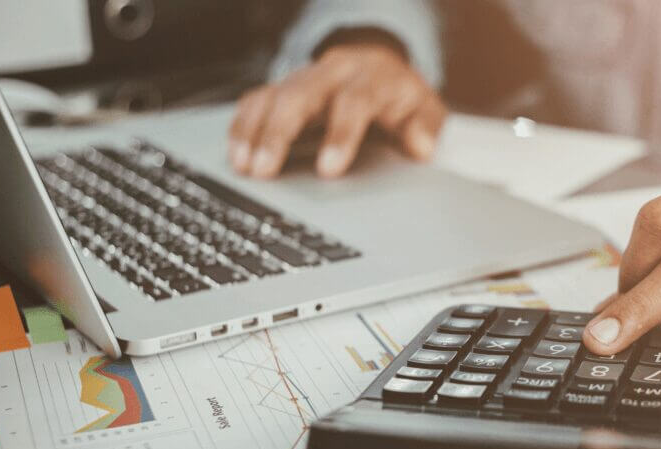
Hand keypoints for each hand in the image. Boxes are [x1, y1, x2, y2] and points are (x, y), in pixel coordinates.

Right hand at [228, 42, 445, 178]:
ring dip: (254, 131)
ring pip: (273, 96)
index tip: (328, 170)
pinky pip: (257, 99)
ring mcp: (305, 77)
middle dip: (279, 133)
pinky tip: (235, 151)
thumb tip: (421, 147)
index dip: (340, 135)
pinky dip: (243, 124)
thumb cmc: (400, 97)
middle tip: (265, 169)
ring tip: (243, 165)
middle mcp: (333, 72)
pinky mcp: (284, 86)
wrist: (379, 65)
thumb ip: (425, 127)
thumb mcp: (424, 108)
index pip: (353, 102)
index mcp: (370, 77)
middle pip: (300, 95)